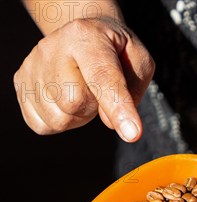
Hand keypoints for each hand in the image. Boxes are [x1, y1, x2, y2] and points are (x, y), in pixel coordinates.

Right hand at [13, 17, 154, 141]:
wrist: (85, 36)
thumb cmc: (116, 51)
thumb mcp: (139, 62)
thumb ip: (132, 92)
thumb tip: (110, 122)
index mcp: (86, 36)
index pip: (102, 78)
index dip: (117, 107)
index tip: (132, 133)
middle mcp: (51, 48)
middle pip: (74, 103)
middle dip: (94, 106)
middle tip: (98, 88)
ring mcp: (32, 66)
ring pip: (58, 118)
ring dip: (78, 115)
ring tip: (83, 90)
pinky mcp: (20, 83)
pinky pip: (42, 125)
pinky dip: (61, 121)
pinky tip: (66, 99)